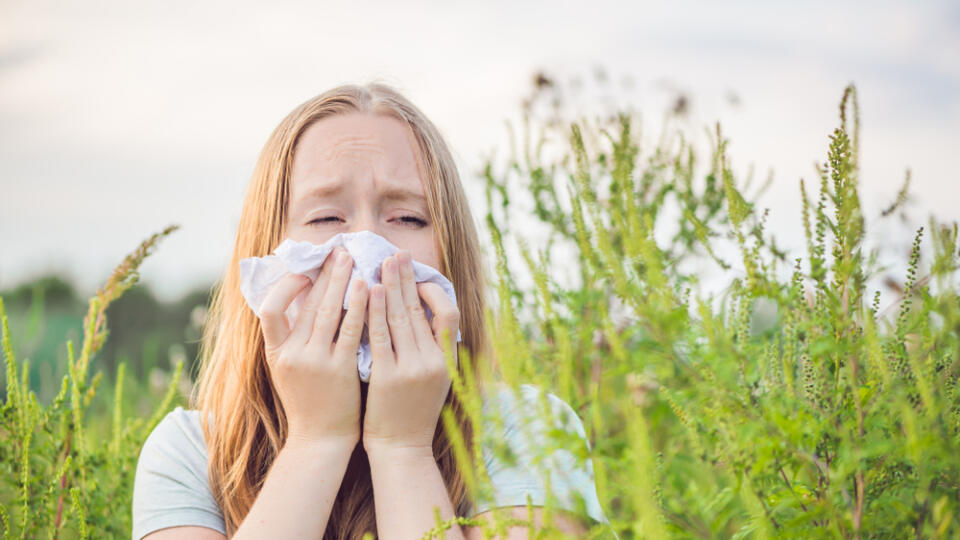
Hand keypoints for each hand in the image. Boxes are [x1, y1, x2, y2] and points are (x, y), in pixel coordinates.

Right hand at [258, 246, 367, 448]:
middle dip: (323, 273)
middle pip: (306, 303)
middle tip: (337, 250)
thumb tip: (297, 299)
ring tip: (352, 259)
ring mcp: (315, 362)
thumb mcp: (287, 370)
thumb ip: (288, 339)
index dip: (285, 287)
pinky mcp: (340, 369)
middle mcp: (292, 355)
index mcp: (275, 354)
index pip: (268, 310)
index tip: (304, 272)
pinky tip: (368, 288)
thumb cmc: (309, 402)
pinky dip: (359, 306)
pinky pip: (350, 330)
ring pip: (327, 311)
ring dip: (340, 281)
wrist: (321, 440)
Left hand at [362, 249, 459, 455]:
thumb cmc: (413, 413)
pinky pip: (380, 336)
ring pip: (402, 317)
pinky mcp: (388, 377)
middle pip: (421, 309)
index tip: (418, 277)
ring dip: (391, 286)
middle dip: (408, 279)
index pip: (448, 315)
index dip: (433, 292)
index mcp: (446, 362)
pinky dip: (375, 311)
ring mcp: (411, 369)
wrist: (400, 448)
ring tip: (382, 263)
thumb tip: (426, 316)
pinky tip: (369, 292)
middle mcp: (432, 362)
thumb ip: (432, 350)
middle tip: (397, 254)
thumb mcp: (435, 381)